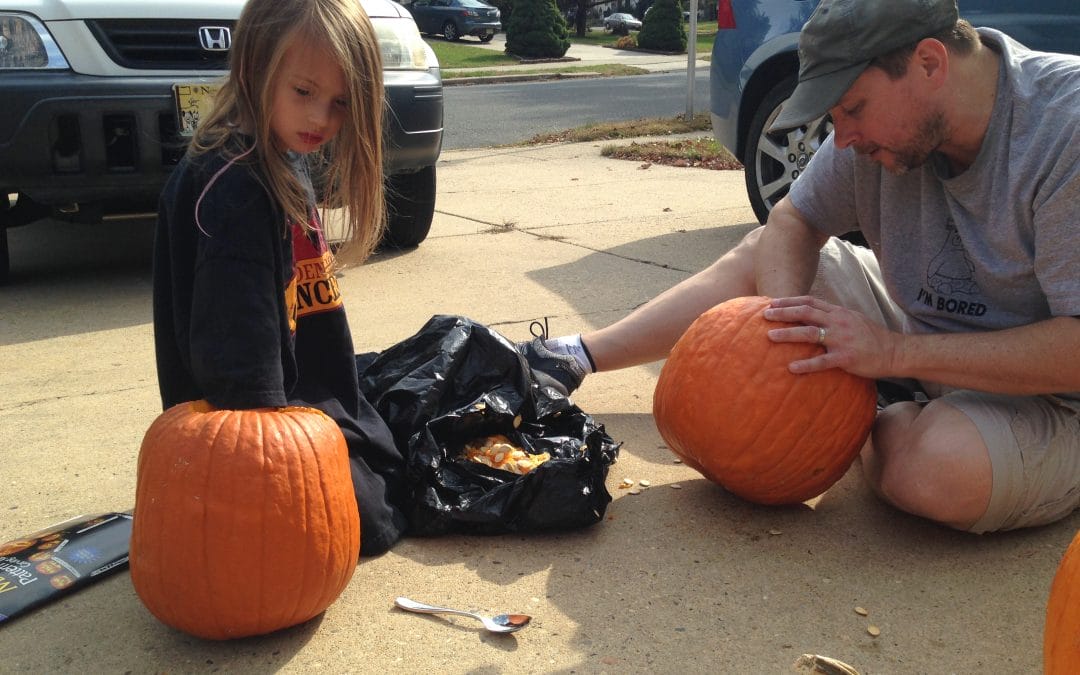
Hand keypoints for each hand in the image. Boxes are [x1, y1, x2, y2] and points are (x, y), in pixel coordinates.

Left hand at [762, 296, 896, 376]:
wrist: (894, 352)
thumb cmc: (870, 337)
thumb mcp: (852, 320)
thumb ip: (832, 317)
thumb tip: (810, 315)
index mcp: (838, 312)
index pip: (810, 302)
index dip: (790, 301)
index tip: (772, 303)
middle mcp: (838, 322)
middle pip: (806, 313)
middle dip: (783, 313)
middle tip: (765, 315)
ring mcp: (842, 339)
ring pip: (810, 333)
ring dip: (788, 334)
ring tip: (770, 336)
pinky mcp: (846, 357)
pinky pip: (822, 361)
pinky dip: (806, 364)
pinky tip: (792, 368)